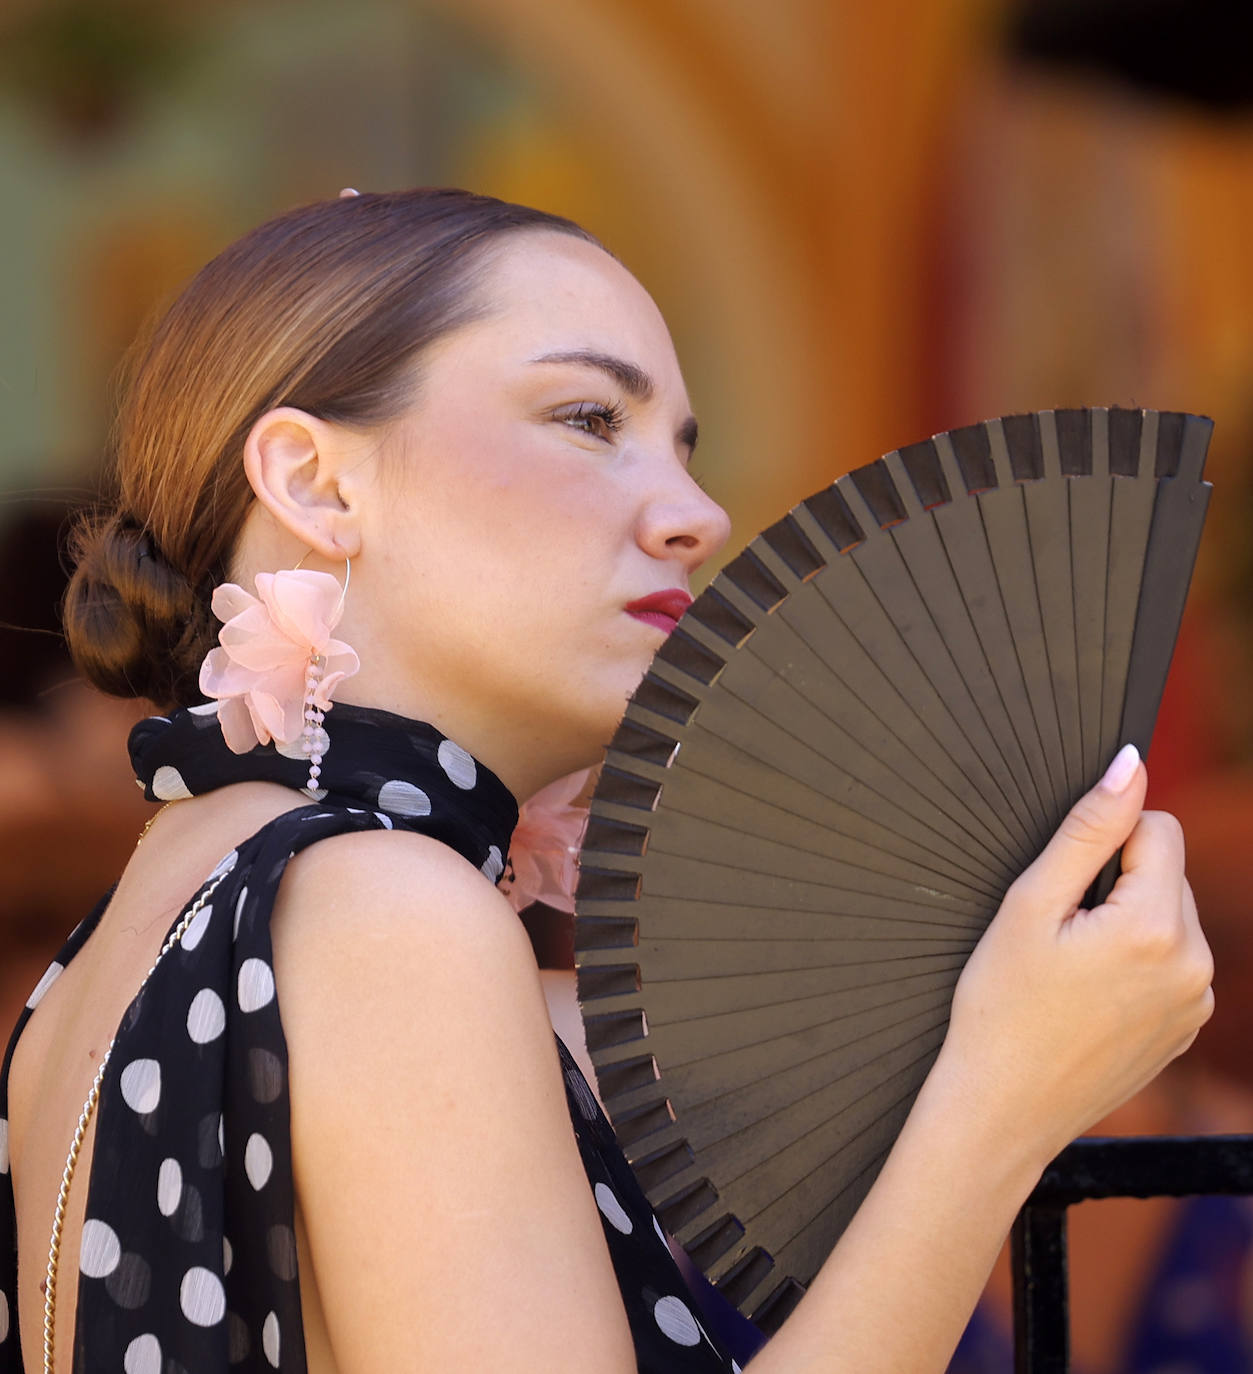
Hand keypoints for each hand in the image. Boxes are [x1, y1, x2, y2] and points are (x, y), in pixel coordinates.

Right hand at [934, 745, 1213, 1167]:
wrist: (1002, 1109)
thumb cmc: (1000, 1008)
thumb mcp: (1029, 905)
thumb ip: (1086, 829)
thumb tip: (1131, 765)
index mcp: (1155, 928)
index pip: (1157, 827)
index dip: (1102, 842)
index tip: (1063, 889)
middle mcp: (1195, 965)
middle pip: (1166, 872)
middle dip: (1116, 884)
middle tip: (1057, 934)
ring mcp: (1196, 1003)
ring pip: (1169, 916)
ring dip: (1127, 922)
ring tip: (1070, 969)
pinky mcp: (1188, 1028)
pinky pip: (1171, 962)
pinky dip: (1136, 963)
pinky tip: (1088, 996)